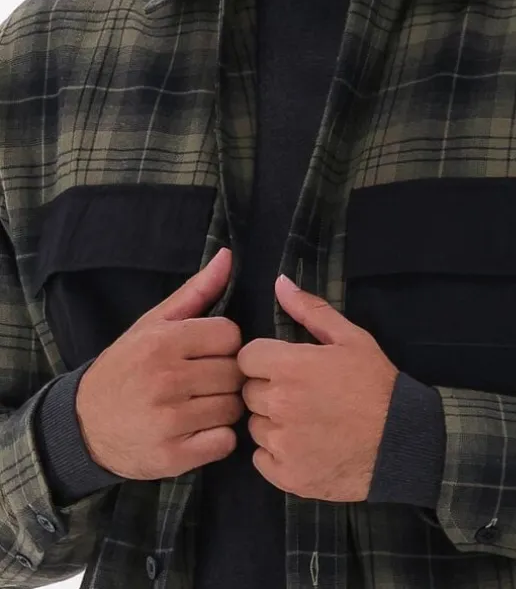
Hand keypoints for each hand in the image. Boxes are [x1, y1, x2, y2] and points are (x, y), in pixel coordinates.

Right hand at [75, 248, 245, 479]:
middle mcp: (166, 380)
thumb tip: (228, 255)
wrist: (82, 425)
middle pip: (235, 372)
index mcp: (163, 343)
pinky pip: (225, 442)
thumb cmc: (126, 367)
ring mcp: (169, 421)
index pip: (230, 336)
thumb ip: (196, 291)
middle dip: (225, 376)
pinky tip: (199, 431)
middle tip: (204, 381)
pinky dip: (218, 438)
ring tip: (201, 405)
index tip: (206, 353)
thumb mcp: (153, 324)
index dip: (223, 344)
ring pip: (233, 407)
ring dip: (224, 407)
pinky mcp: (172, 457)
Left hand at [238, 275, 399, 501]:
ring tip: (306, 421)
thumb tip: (280, 283)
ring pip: (255, 426)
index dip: (264, 360)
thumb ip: (311, 310)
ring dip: (272, 422)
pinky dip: (277, 454)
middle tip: (300, 394)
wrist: (402, 441)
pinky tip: (304, 446)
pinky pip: (261, 459)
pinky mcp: (286, 476)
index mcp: (289, 367)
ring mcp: (281, 443)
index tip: (283, 366)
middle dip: (269, 390)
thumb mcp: (351, 338)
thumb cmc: (376, 384)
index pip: (246, 358)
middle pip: (248, 392)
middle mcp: (278, 404)